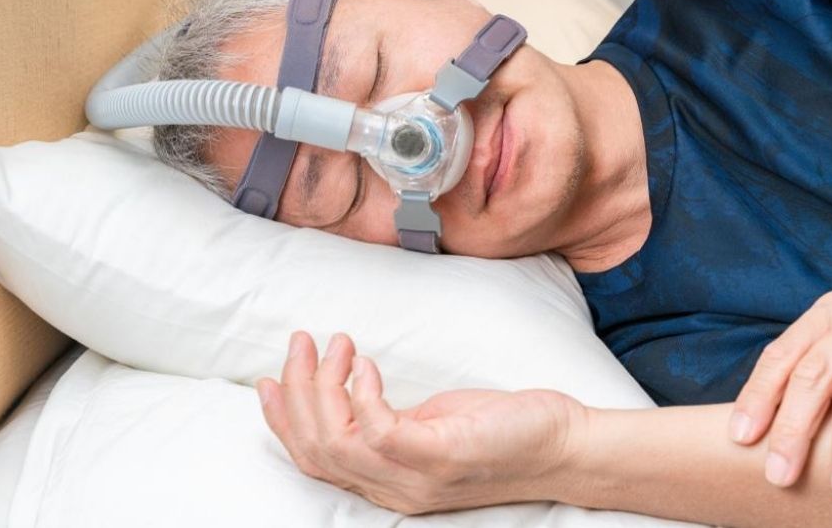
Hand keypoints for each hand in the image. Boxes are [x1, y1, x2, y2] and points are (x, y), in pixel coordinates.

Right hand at [255, 330, 587, 514]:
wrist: (564, 448)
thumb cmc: (503, 431)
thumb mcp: (435, 425)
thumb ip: (393, 420)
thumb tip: (355, 384)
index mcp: (388, 480)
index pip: (314, 460)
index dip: (282, 421)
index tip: (267, 380)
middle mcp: (394, 488)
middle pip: (315, 449)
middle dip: (295, 391)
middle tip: (301, 342)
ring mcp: (416, 478)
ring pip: (336, 440)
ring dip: (322, 385)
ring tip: (335, 343)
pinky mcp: (440, 457)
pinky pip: (377, 430)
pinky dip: (361, 392)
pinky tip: (366, 361)